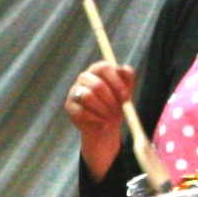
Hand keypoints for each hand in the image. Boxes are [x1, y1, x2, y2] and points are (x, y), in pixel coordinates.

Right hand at [65, 63, 137, 177]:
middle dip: (110, 98)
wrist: (105, 130)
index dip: (115, 81)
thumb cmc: (116, 109)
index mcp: (98, 71)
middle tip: (117, 110)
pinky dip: (94, 119)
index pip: (104, 66)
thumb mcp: (126, 94)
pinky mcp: (69, 108)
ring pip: (87, 95)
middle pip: (95, 81)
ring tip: (108, 117)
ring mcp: (74, 93)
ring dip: (102, 109)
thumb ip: (128, 79)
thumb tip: (127, 71)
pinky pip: (82, 111)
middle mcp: (84, 79)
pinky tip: (99, 122)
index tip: (126, 96)